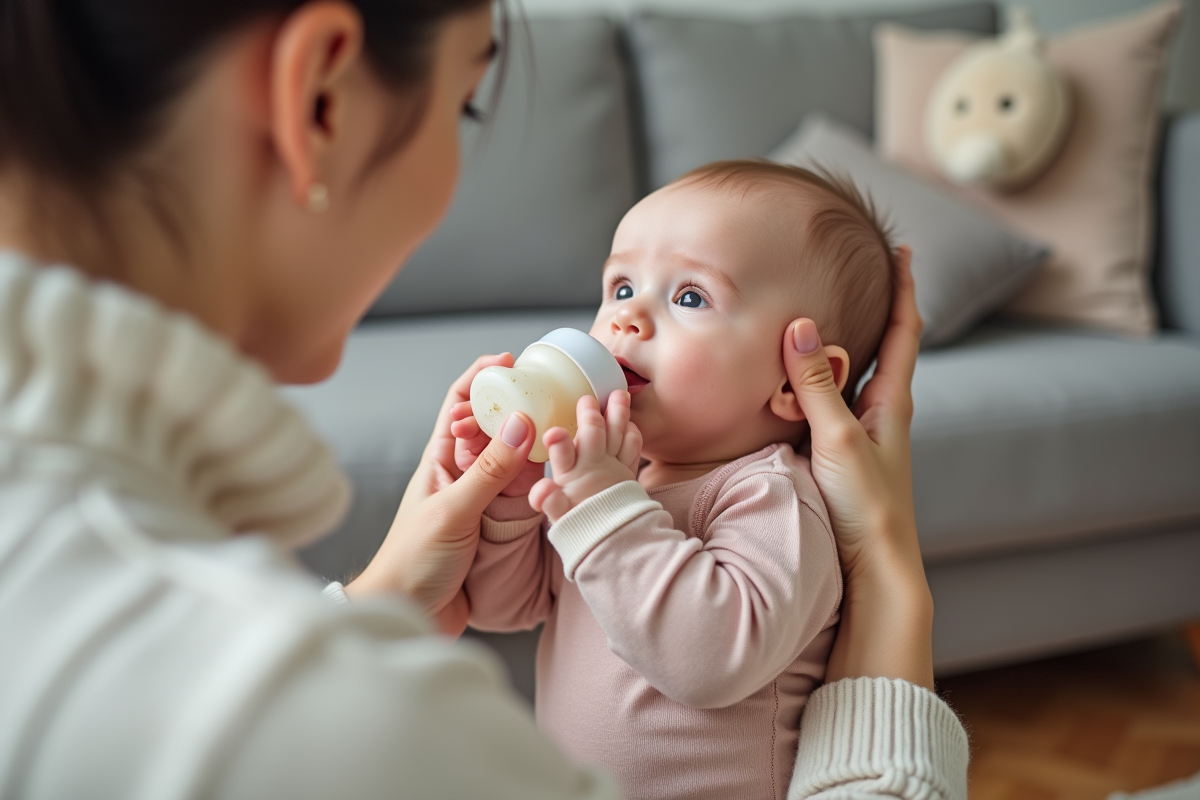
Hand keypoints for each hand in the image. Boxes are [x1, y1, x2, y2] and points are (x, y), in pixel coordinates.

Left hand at [346, 353, 536, 636]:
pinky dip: (539, 480)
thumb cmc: (412, 563)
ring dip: (532, 443)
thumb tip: (519, 422)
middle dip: (517, 405)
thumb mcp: (453, 512)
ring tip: (561, 429)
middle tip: (550, 394)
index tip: (510, 362)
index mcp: (440, 461)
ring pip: (511, 459)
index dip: (481, 377)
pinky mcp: (494, 526)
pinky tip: (557, 475)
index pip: (459, 403)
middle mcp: (460, 474)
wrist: (405, 615)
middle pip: (492, 426)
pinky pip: (519, 493)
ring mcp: (478, 499)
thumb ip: (488, 471)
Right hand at [528, 391, 640, 522]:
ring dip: (618, 414)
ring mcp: (614, 467)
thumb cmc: (578, 519)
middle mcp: (593, 468)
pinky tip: (628, 419)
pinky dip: (632, 430)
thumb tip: (541, 489)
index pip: (561, 457)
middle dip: (589, 416)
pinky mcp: (628, 468)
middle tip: (586, 399)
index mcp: (569, 477)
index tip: (553, 434)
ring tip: (620, 394)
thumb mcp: (558, 513)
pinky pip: (634, 446)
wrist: (611, 536)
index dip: (557, 445)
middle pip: (593, 436)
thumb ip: (547, 500)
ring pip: (618, 434)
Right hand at [782, 246, 934, 688]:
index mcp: (893, 401)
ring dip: (839, 343)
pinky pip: (830, 403)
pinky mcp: (841, 455)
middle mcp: (883, 413)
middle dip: (873, 306)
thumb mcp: (838, 438)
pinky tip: (793, 382)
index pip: (904, 329)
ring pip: (853, 375)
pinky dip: (816, 381)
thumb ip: (815, 384)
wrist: (878, 569)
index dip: (903, 286)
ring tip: (818, 313)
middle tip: (857, 270)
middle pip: (883, 346)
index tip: (899, 248)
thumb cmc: (868, 505)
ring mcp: (863, 434)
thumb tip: (797, 324)